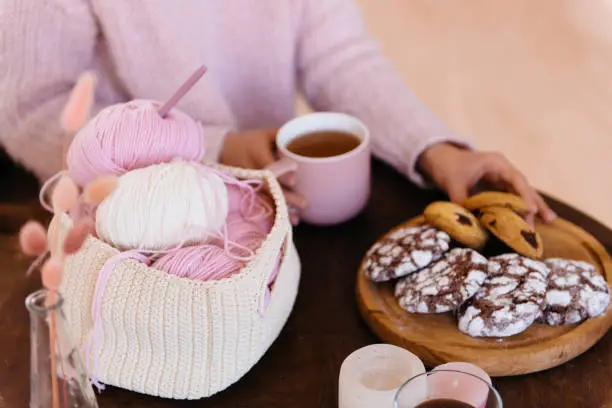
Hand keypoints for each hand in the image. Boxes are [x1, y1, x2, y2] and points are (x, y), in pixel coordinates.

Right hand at [220, 129, 306, 224]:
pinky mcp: (243, 192)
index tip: (294, 180)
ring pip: (263, 198)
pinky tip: (285, 221)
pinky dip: (272, 213)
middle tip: (304, 203)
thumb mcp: (265, 135)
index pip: (268, 165)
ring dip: (280, 209)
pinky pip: (259, 204)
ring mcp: (245, 183)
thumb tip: (304, 137)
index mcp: (256, 152)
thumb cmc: (251, 141)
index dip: (281, 173)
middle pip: (267, 185)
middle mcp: (249, 169)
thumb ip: (283, 136)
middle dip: (285, 196)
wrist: (223, 149)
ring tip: (296, 218)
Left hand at [418, 143, 555, 222]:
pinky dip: (519, 209)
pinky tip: (528, 221)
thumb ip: (461, 199)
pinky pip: (511, 198)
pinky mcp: (497, 187)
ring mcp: (501, 178)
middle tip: (548, 220)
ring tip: (549, 221)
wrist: (440, 159)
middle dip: (535, 203)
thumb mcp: (453, 182)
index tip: (530, 210)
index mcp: (496, 163)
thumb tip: (469, 220)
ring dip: (532, 207)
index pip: (516, 179)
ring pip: (520, 193)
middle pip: (524, 187)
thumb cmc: (448, 166)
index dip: (524, 195)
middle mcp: (503, 170)